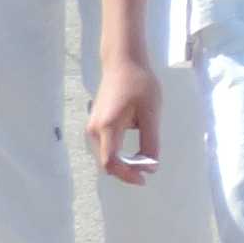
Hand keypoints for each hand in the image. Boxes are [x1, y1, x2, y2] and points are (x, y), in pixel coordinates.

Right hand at [88, 53, 161, 187]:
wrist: (123, 64)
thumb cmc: (140, 85)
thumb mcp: (151, 114)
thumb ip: (151, 141)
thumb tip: (151, 166)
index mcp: (107, 127)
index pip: (111, 162)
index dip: (127, 175)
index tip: (145, 178)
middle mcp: (94, 131)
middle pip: (106, 163)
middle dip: (126, 171)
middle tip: (148, 170)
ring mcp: (92, 128)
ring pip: (104, 157)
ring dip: (122, 164)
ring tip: (143, 161)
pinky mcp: (95, 125)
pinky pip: (104, 148)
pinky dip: (118, 155)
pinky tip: (133, 153)